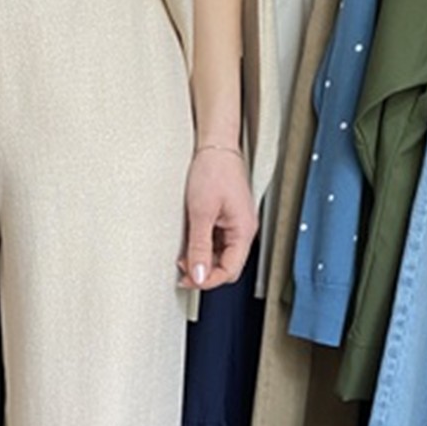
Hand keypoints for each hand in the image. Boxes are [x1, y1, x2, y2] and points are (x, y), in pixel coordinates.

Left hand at [178, 147, 258, 291]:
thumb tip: (199, 275)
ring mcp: (236, 225)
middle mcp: (243, 230)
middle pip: (227, 266)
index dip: (209, 280)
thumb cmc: (213, 170)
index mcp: (243, 230)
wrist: (215, 145)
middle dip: (205, 273)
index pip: (230, 270)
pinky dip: (203, 248)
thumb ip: (199, 247)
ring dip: (202, 261)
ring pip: (221, 256)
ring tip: (183, 257)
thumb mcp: (201, 213)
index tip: (189, 280)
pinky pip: (217, 243)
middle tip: (182, 272)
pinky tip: (189, 245)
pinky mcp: (227, 219)